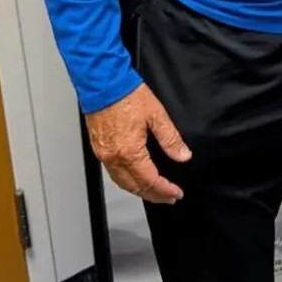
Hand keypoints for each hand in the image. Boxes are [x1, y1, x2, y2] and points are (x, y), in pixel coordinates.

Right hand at [85, 82, 190, 202]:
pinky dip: (126, 180)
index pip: (149, 180)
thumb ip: (170, 138)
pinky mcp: (98, 149)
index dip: (164, 189)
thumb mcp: (157, 115)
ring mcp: (104, 155)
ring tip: (155, 192)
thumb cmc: (128, 95)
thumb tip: (183, 156)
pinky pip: (113, 173)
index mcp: (129, 152)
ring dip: (139, 190)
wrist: (103, 83)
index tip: (176, 193)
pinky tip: (135, 178)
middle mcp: (114, 158)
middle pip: (134, 187)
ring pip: (122, 182)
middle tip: (168, 198)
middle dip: (153, 195)